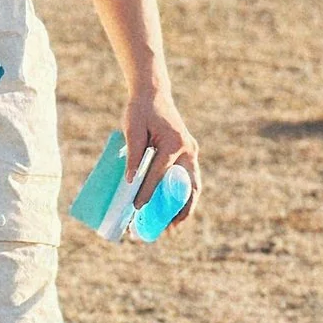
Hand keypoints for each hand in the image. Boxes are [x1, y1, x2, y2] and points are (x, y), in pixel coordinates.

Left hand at [122, 83, 199, 226]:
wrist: (153, 93)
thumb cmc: (140, 109)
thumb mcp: (132, 128)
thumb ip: (133, 153)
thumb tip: (130, 181)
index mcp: (174, 144)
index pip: (159, 175)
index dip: (147, 193)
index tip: (137, 208)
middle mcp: (188, 150)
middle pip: (188, 187)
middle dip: (180, 210)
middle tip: (170, 229)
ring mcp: (190, 152)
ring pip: (192, 185)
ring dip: (185, 206)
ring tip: (174, 225)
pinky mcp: (187, 153)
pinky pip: (188, 178)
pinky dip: (183, 194)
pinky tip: (174, 207)